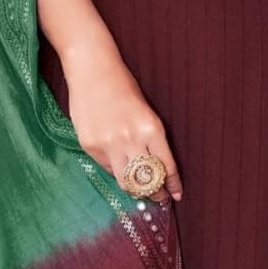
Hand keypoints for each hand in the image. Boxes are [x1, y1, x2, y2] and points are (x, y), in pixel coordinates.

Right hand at [63, 40, 181, 202]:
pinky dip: (115, 170)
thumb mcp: (145, 110)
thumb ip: (149, 139)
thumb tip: (153, 168)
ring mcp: (109, 145)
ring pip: (126, 182)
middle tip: (160, 197)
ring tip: (140, 190)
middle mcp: (131, 139)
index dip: (173, 185)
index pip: (166, 167)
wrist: (92, 70)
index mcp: (151, 128)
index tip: (176, 195)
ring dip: (135, 189)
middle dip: (156, 193)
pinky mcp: (90, 147)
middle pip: (147, 181)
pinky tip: (118, 165)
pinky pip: (107, 168)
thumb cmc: (123, 86)